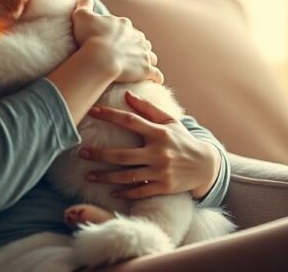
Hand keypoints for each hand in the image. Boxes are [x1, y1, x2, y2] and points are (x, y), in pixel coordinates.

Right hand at [71, 0, 163, 84]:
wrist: (100, 58)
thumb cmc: (90, 37)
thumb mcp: (82, 16)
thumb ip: (84, 4)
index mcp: (124, 25)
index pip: (126, 28)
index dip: (120, 34)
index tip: (113, 41)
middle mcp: (138, 37)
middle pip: (141, 41)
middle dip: (136, 46)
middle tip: (127, 54)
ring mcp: (144, 54)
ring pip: (151, 56)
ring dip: (148, 60)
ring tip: (141, 67)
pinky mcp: (146, 69)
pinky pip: (156, 74)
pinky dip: (156, 77)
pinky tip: (154, 80)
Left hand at [78, 90, 220, 199]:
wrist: (206, 166)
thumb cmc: (182, 140)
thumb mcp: (169, 121)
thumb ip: (148, 108)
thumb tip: (126, 94)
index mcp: (159, 133)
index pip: (130, 121)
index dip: (110, 115)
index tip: (92, 111)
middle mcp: (159, 152)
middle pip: (123, 155)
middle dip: (100, 155)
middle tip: (81, 153)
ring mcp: (161, 172)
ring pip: (128, 176)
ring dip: (106, 177)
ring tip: (88, 176)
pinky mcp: (164, 187)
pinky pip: (140, 192)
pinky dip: (124, 192)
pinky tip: (110, 190)